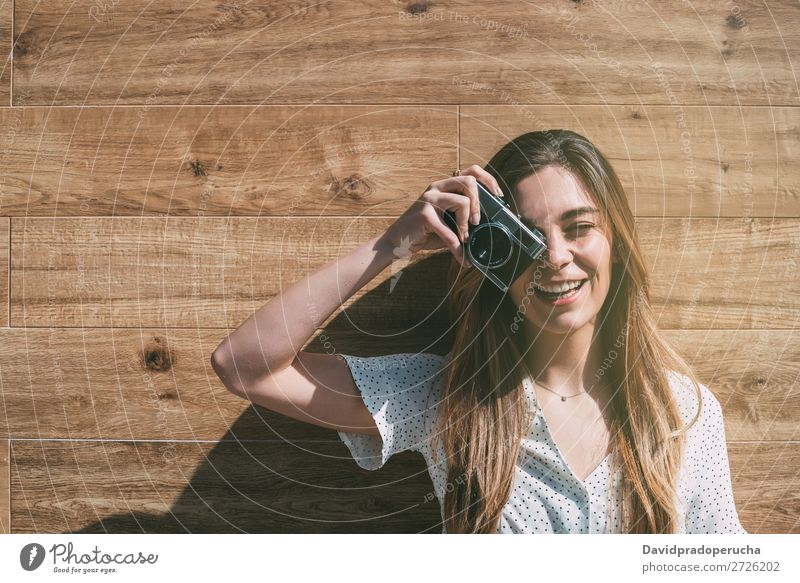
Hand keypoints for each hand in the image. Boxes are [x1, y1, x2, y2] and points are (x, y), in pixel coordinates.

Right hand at [381, 165, 504, 267]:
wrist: (397, 242)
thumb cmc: (425, 233)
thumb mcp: (448, 222)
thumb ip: (463, 219)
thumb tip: (489, 227)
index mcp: (445, 186)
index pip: (471, 171)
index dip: (488, 180)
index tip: (498, 196)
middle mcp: (437, 187)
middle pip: (469, 181)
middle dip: (478, 203)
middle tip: (476, 222)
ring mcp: (429, 199)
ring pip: (462, 201)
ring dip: (466, 224)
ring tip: (464, 238)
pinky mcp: (424, 214)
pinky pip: (449, 230)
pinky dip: (457, 247)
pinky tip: (461, 257)